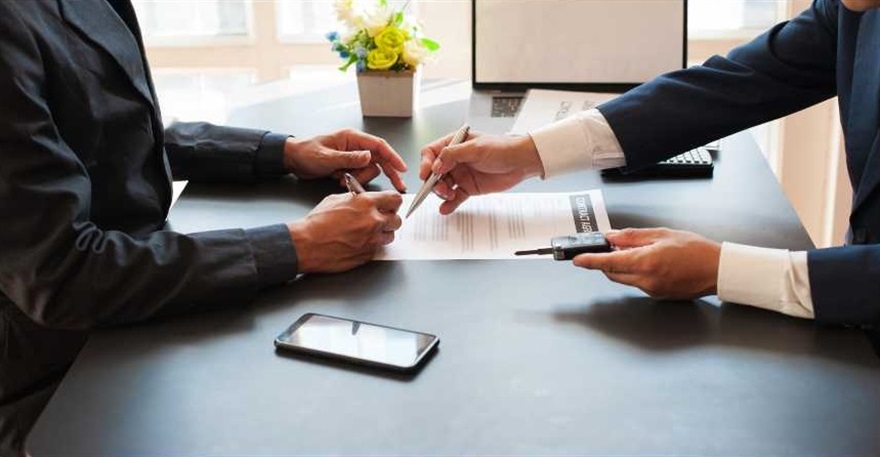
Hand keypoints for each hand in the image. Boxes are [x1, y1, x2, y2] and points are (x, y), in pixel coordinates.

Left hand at [284, 129, 407, 191]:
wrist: (293, 159)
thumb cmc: (306, 152)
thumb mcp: (327, 157)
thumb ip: (349, 158)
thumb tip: (368, 156)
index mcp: (352, 138)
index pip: (379, 146)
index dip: (393, 157)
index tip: (403, 168)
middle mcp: (355, 146)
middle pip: (380, 159)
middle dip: (389, 172)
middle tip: (399, 186)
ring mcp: (352, 156)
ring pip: (369, 170)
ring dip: (360, 179)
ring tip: (343, 180)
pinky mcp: (348, 165)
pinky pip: (359, 175)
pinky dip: (353, 181)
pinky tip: (340, 180)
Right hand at [287, 191, 402, 272]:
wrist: (307, 244)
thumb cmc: (316, 223)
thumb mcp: (335, 199)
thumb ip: (355, 199)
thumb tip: (363, 199)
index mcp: (366, 204)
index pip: (395, 199)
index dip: (393, 202)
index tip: (391, 204)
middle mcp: (373, 222)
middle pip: (397, 220)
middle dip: (390, 219)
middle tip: (381, 219)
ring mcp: (372, 240)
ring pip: (390, 236)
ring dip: (382, 233)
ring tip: (369, 232)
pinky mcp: (368, 255)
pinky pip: (378, 249)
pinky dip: (372, 246)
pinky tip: (360, 242)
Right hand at [420, 131, 543, 214]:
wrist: (521, 162)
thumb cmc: (502, 148)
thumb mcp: (476, 148)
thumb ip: (453, 155)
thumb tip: (435, 165)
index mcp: (454, 145)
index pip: (431, 153)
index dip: (426, 163)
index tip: (427, 174)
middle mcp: (455, 160)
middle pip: (434, 172)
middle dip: (433, 182)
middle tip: (441, 189)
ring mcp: (461, 174)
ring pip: (442, 186)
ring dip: (442, 193)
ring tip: (449, 195)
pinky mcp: (468, 188)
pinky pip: (454, 198)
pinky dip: (449, 204)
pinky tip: (446, 209)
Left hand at [573, 228, 720, 299]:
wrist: (717, 270)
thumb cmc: (696, 250)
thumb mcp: (662, 234)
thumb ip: (633, 237)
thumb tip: (612, 237)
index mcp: (646, 262)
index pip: (608, 262)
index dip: (590, 260)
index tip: (577, 259)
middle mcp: (645, 279)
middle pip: (612, 272)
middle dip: (605, 261)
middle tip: (608, 247)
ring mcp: (650, 289)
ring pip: (623, 279)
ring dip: (620, 266)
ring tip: (635, 251)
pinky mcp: (656, 294)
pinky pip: (636, 283)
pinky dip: (633, 272)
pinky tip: (647, 262)